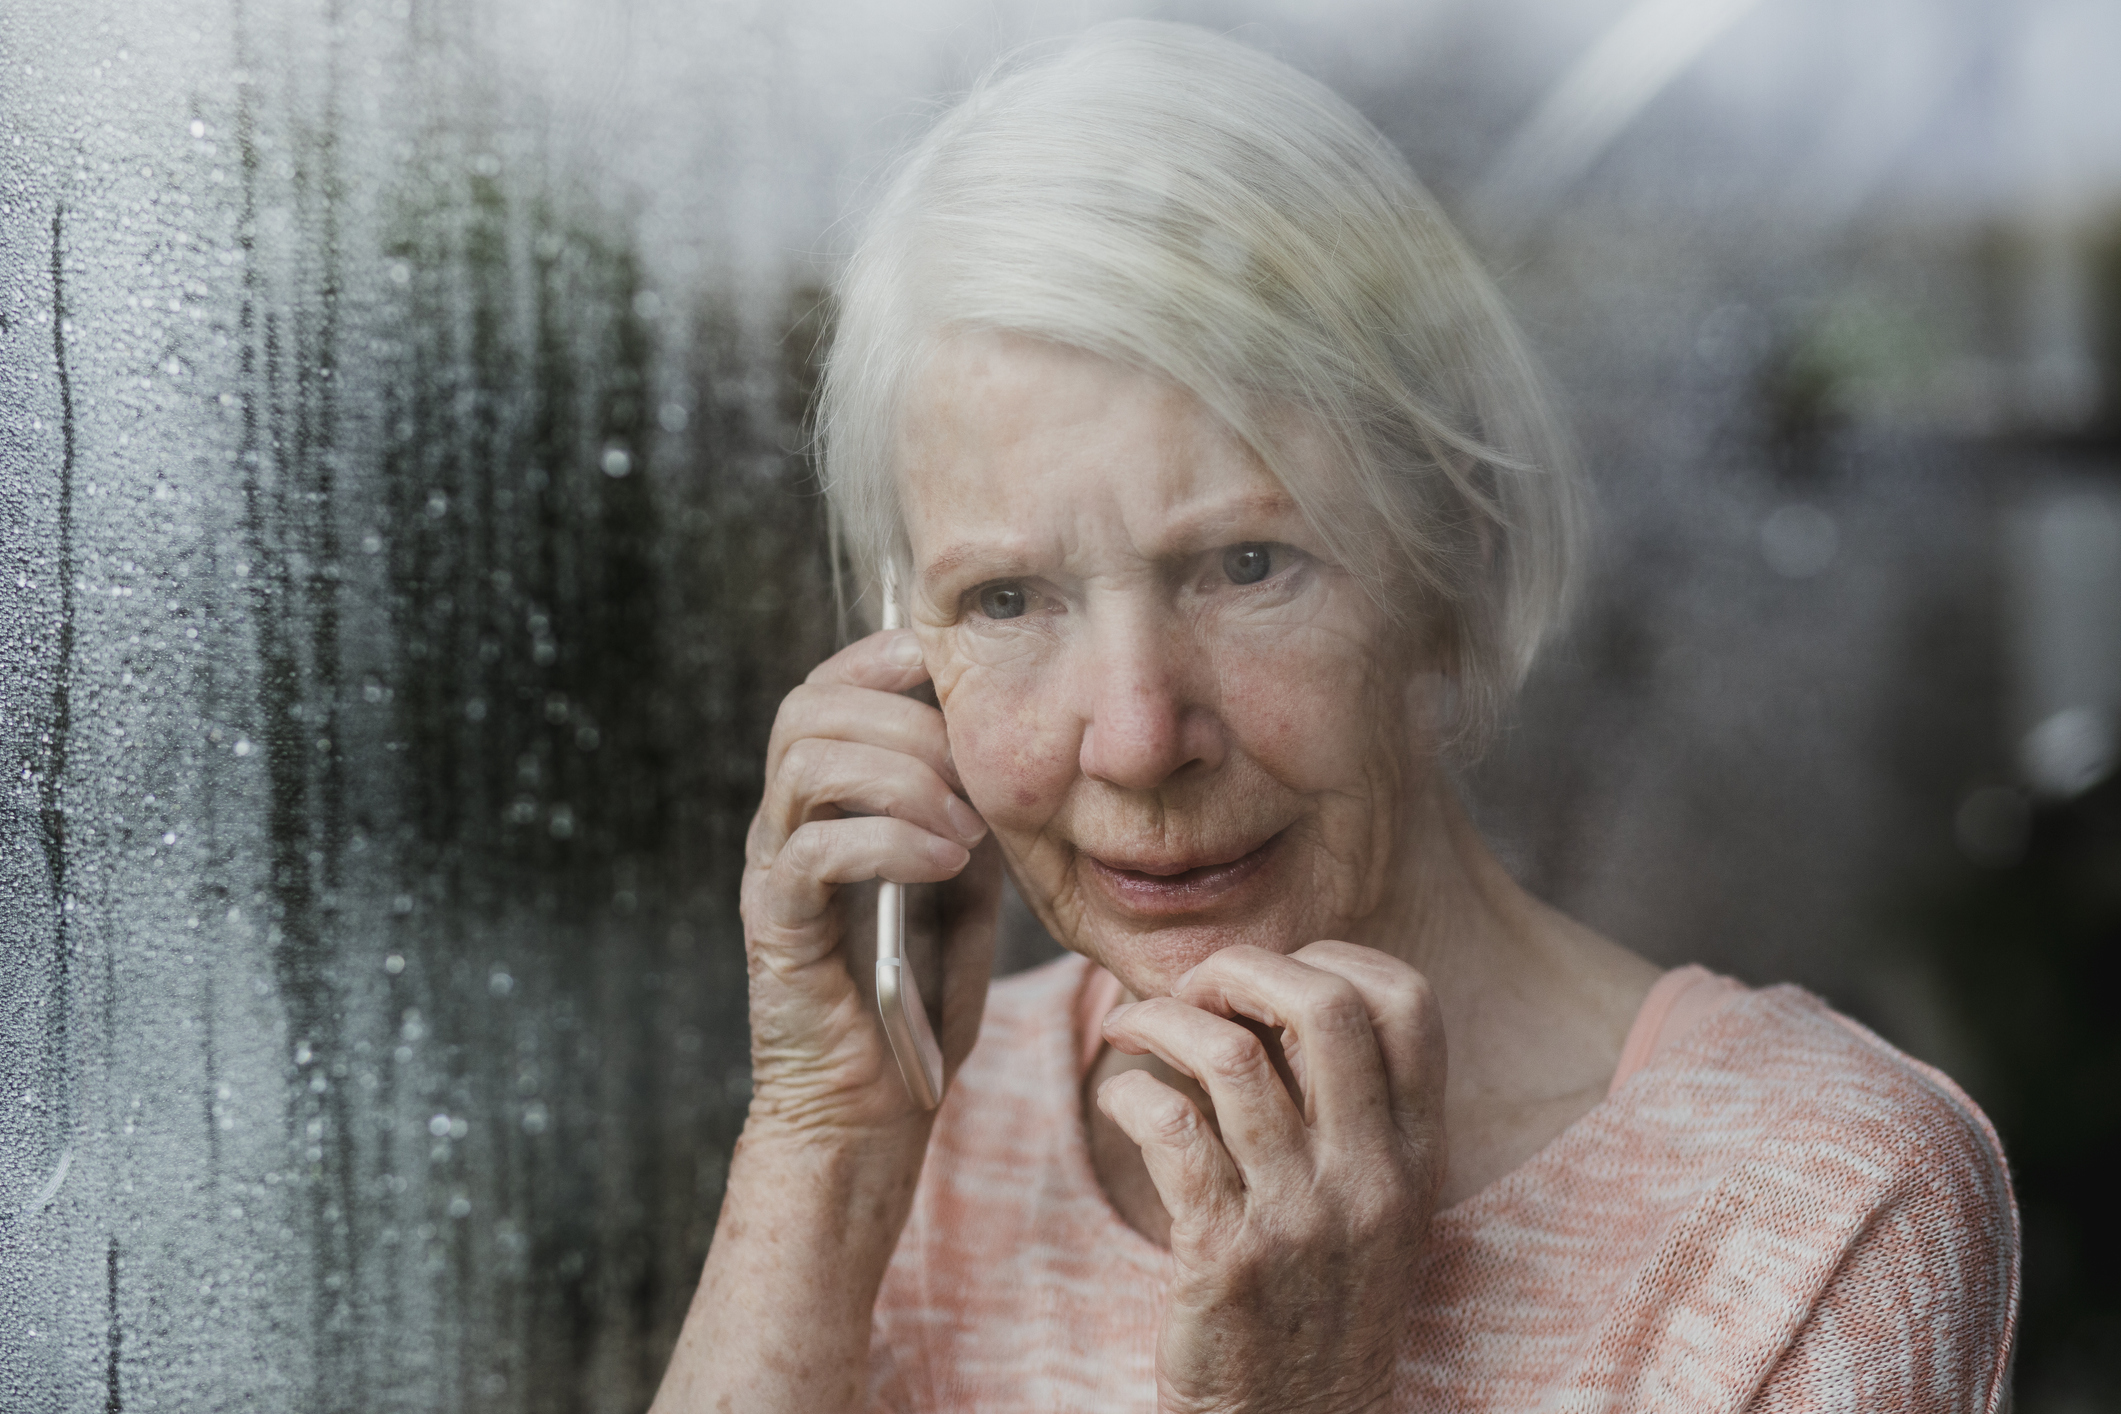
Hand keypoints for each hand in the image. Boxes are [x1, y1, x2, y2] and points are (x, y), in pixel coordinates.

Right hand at [740, 628, 1000, 1138]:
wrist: (873, 1108)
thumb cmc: (917, 998)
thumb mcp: (962, 884)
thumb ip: (965, 811)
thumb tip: (999, 747)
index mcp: (822, 805)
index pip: (823, 692)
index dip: (875, 658)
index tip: (943, 660)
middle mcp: (783, 826)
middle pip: (807, 710)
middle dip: (902, 718)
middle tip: (971, 770)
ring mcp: (774, 873)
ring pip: (806, 765)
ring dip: (901, 777)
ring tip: (963, 827)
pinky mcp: (777, 926)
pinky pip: (815, 851)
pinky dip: (889, 840)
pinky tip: (942, 862)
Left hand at [1097, 942, 1445, 1413]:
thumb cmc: (1317, 1300)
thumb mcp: (1372, 1203)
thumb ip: (1344, 1105)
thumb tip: (1266, 988)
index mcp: (1418, 1155)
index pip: (1408, 1003)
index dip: (1330, 957)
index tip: (1265, 978)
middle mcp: (1372, 1179)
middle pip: (1325, 1006)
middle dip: (1239, 968)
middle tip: (1190, 991)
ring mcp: (1302, 1219)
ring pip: (1231, 1058)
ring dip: (1160, 1020)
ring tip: (1130, 1028)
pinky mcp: (1227, 1258)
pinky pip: (1172, 1130)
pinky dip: (1128, 1093)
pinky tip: (1118, 1099)